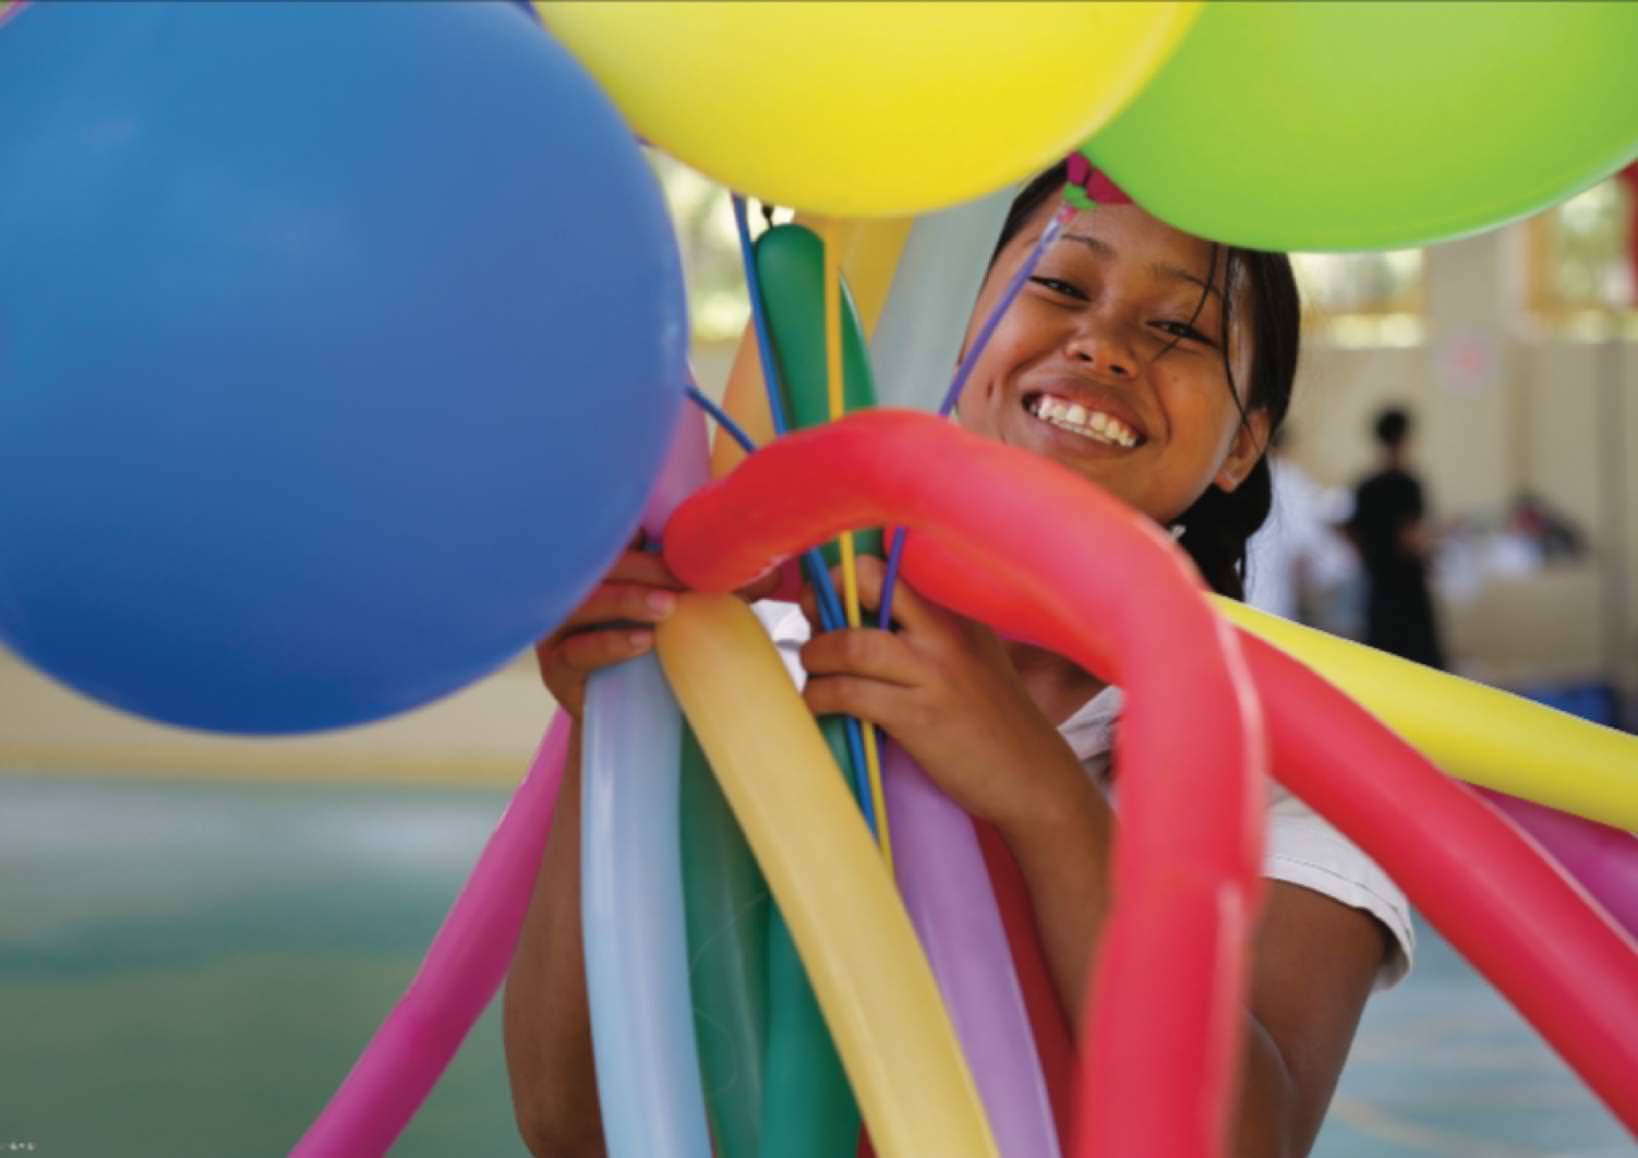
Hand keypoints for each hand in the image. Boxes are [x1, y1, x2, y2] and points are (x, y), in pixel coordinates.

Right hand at [535, 532, 777, 718]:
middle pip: (603, 566)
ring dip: (627, 600)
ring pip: (584, 603)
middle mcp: (575, 591)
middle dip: (648, 570)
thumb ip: (721, 591)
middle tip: (686, 581)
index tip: (693, 545)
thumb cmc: (664, 655)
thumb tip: (768, 573)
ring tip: (668, 607)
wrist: (636, 721)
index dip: (653, 537)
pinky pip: (576, 651)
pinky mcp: (557, 670)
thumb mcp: (693, 617)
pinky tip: (643, 642)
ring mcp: (559, 629)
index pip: (621, 538)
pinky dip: (610, 643)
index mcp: (604, 567)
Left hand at [797, 555, 1081, 828]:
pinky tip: (819, 706)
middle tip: (813, 630)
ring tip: (815, 674)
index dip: (846, 576)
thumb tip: (844, 618)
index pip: (889, 566)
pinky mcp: (917, 716)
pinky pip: (848, 694)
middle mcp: (945, 631)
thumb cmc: (992, 720)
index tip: (828, 602)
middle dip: (823, 601)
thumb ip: (921, 634)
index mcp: (957, 611)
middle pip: (869, 582)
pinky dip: (820, 698)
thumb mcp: (968, 659)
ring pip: (848, 644)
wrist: (1032, 778)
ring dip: (814, 657)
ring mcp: (932, 672)